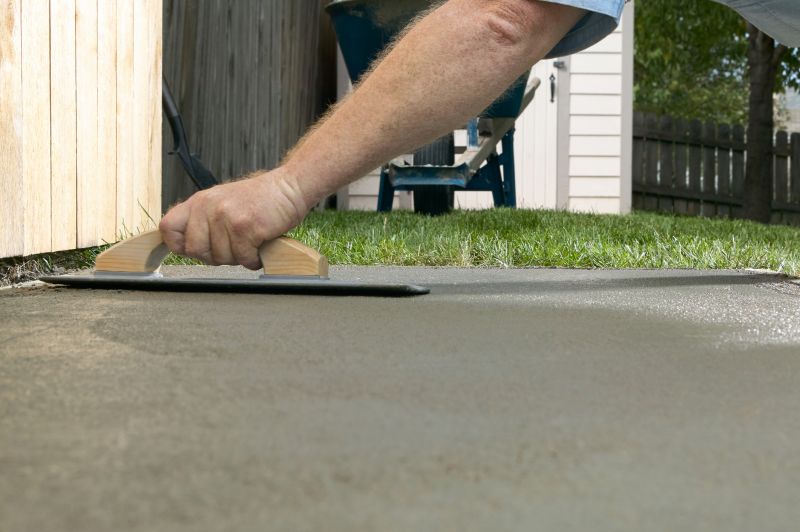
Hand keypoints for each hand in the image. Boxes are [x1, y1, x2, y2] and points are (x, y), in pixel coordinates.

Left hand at [159, 168, 310, 269]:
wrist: (289, 187)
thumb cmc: (260, 200)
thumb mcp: (222, 202)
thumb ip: (203, 221)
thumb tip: (188, 248)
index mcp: (199, 201)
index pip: (168, 228)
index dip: (179, 246)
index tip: (195, 249)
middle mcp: (208, 206)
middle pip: (195, 250)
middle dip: (215, 256)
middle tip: (233, 247)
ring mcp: (226, 216)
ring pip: (221, 257)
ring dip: (239, 257)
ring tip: (249, 242)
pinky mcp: (245, 226)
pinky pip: (243, 257)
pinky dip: (254, 258)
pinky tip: (260, 246)